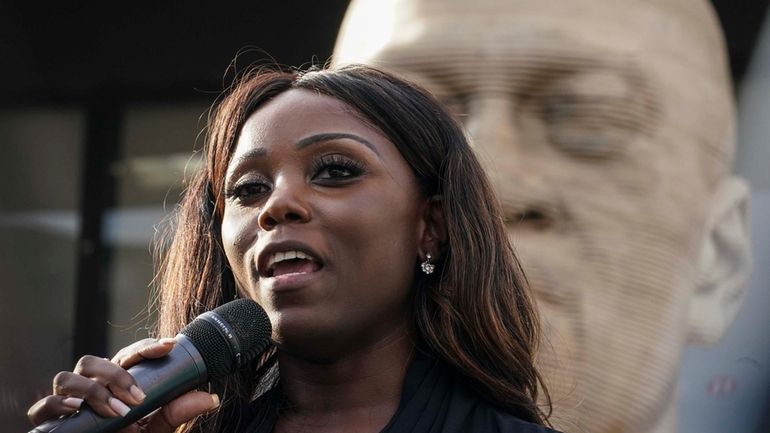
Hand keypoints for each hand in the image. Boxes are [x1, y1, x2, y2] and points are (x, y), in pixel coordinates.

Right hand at [27, 338, 219, 432]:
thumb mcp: (157, 427)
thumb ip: (177, 412)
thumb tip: (211, 398)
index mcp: (117, 381)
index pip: (129, 354)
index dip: (147, 346)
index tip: (170, 345)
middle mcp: (90, 385)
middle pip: (94, 360)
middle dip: (116, 373)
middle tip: (138, 398)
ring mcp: (68, 401)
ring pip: (68, 376)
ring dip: (93, 390)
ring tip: (115, 411)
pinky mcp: (51, 420)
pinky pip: (44, 406)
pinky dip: (59, 405)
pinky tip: (78, 410)